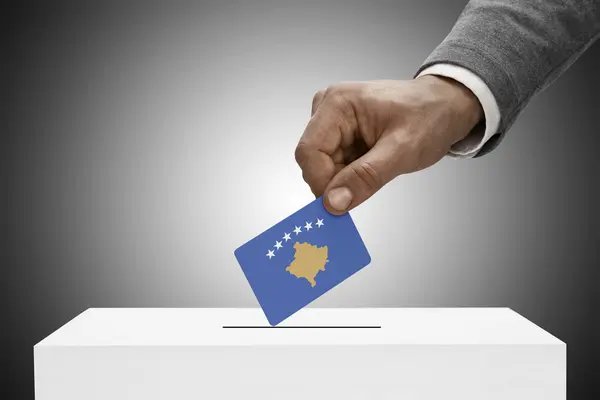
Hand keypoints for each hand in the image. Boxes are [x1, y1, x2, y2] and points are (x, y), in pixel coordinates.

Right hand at [294, 76, 482, 213]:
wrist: (447, 105)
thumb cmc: (430, 117)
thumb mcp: (402, 150)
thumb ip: (365, 177)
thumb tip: (333, 203)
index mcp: (337, 103)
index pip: (308, 151)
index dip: (321, 182)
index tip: (340, 205)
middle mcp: (328, 108)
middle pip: (313, 160)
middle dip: (336, 181)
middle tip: (367, 186)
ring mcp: (333, 121)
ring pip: (323, 166)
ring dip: (346, 178)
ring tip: (378, 168)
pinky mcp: (340, 132)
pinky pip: (334, 164)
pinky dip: (351, 174)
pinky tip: (373, 166)